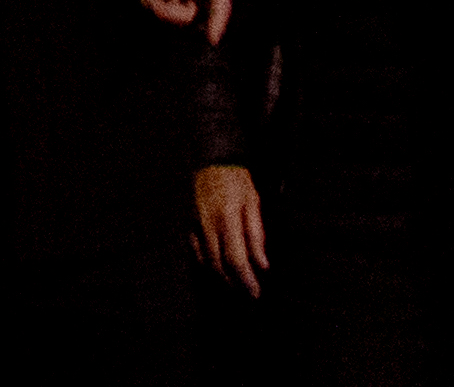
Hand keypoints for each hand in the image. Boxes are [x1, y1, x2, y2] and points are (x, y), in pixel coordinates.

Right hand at [193, 162, 269, 295]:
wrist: (213, 160)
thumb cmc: (237, 181)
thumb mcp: (254, 203)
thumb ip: (257, 235)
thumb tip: (262, 264)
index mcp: (228, 219)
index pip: (235, 259)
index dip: (245, 280)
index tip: (255, 293)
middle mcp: (209, 225)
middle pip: (219, 265)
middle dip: (234, 284)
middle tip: (248, 294)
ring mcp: (196, 225)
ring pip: (206, 262)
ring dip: (221, 278)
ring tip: (236, 286)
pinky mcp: (190, 224)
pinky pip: (196, 252)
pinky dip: (207, 265)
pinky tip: (217, 270)